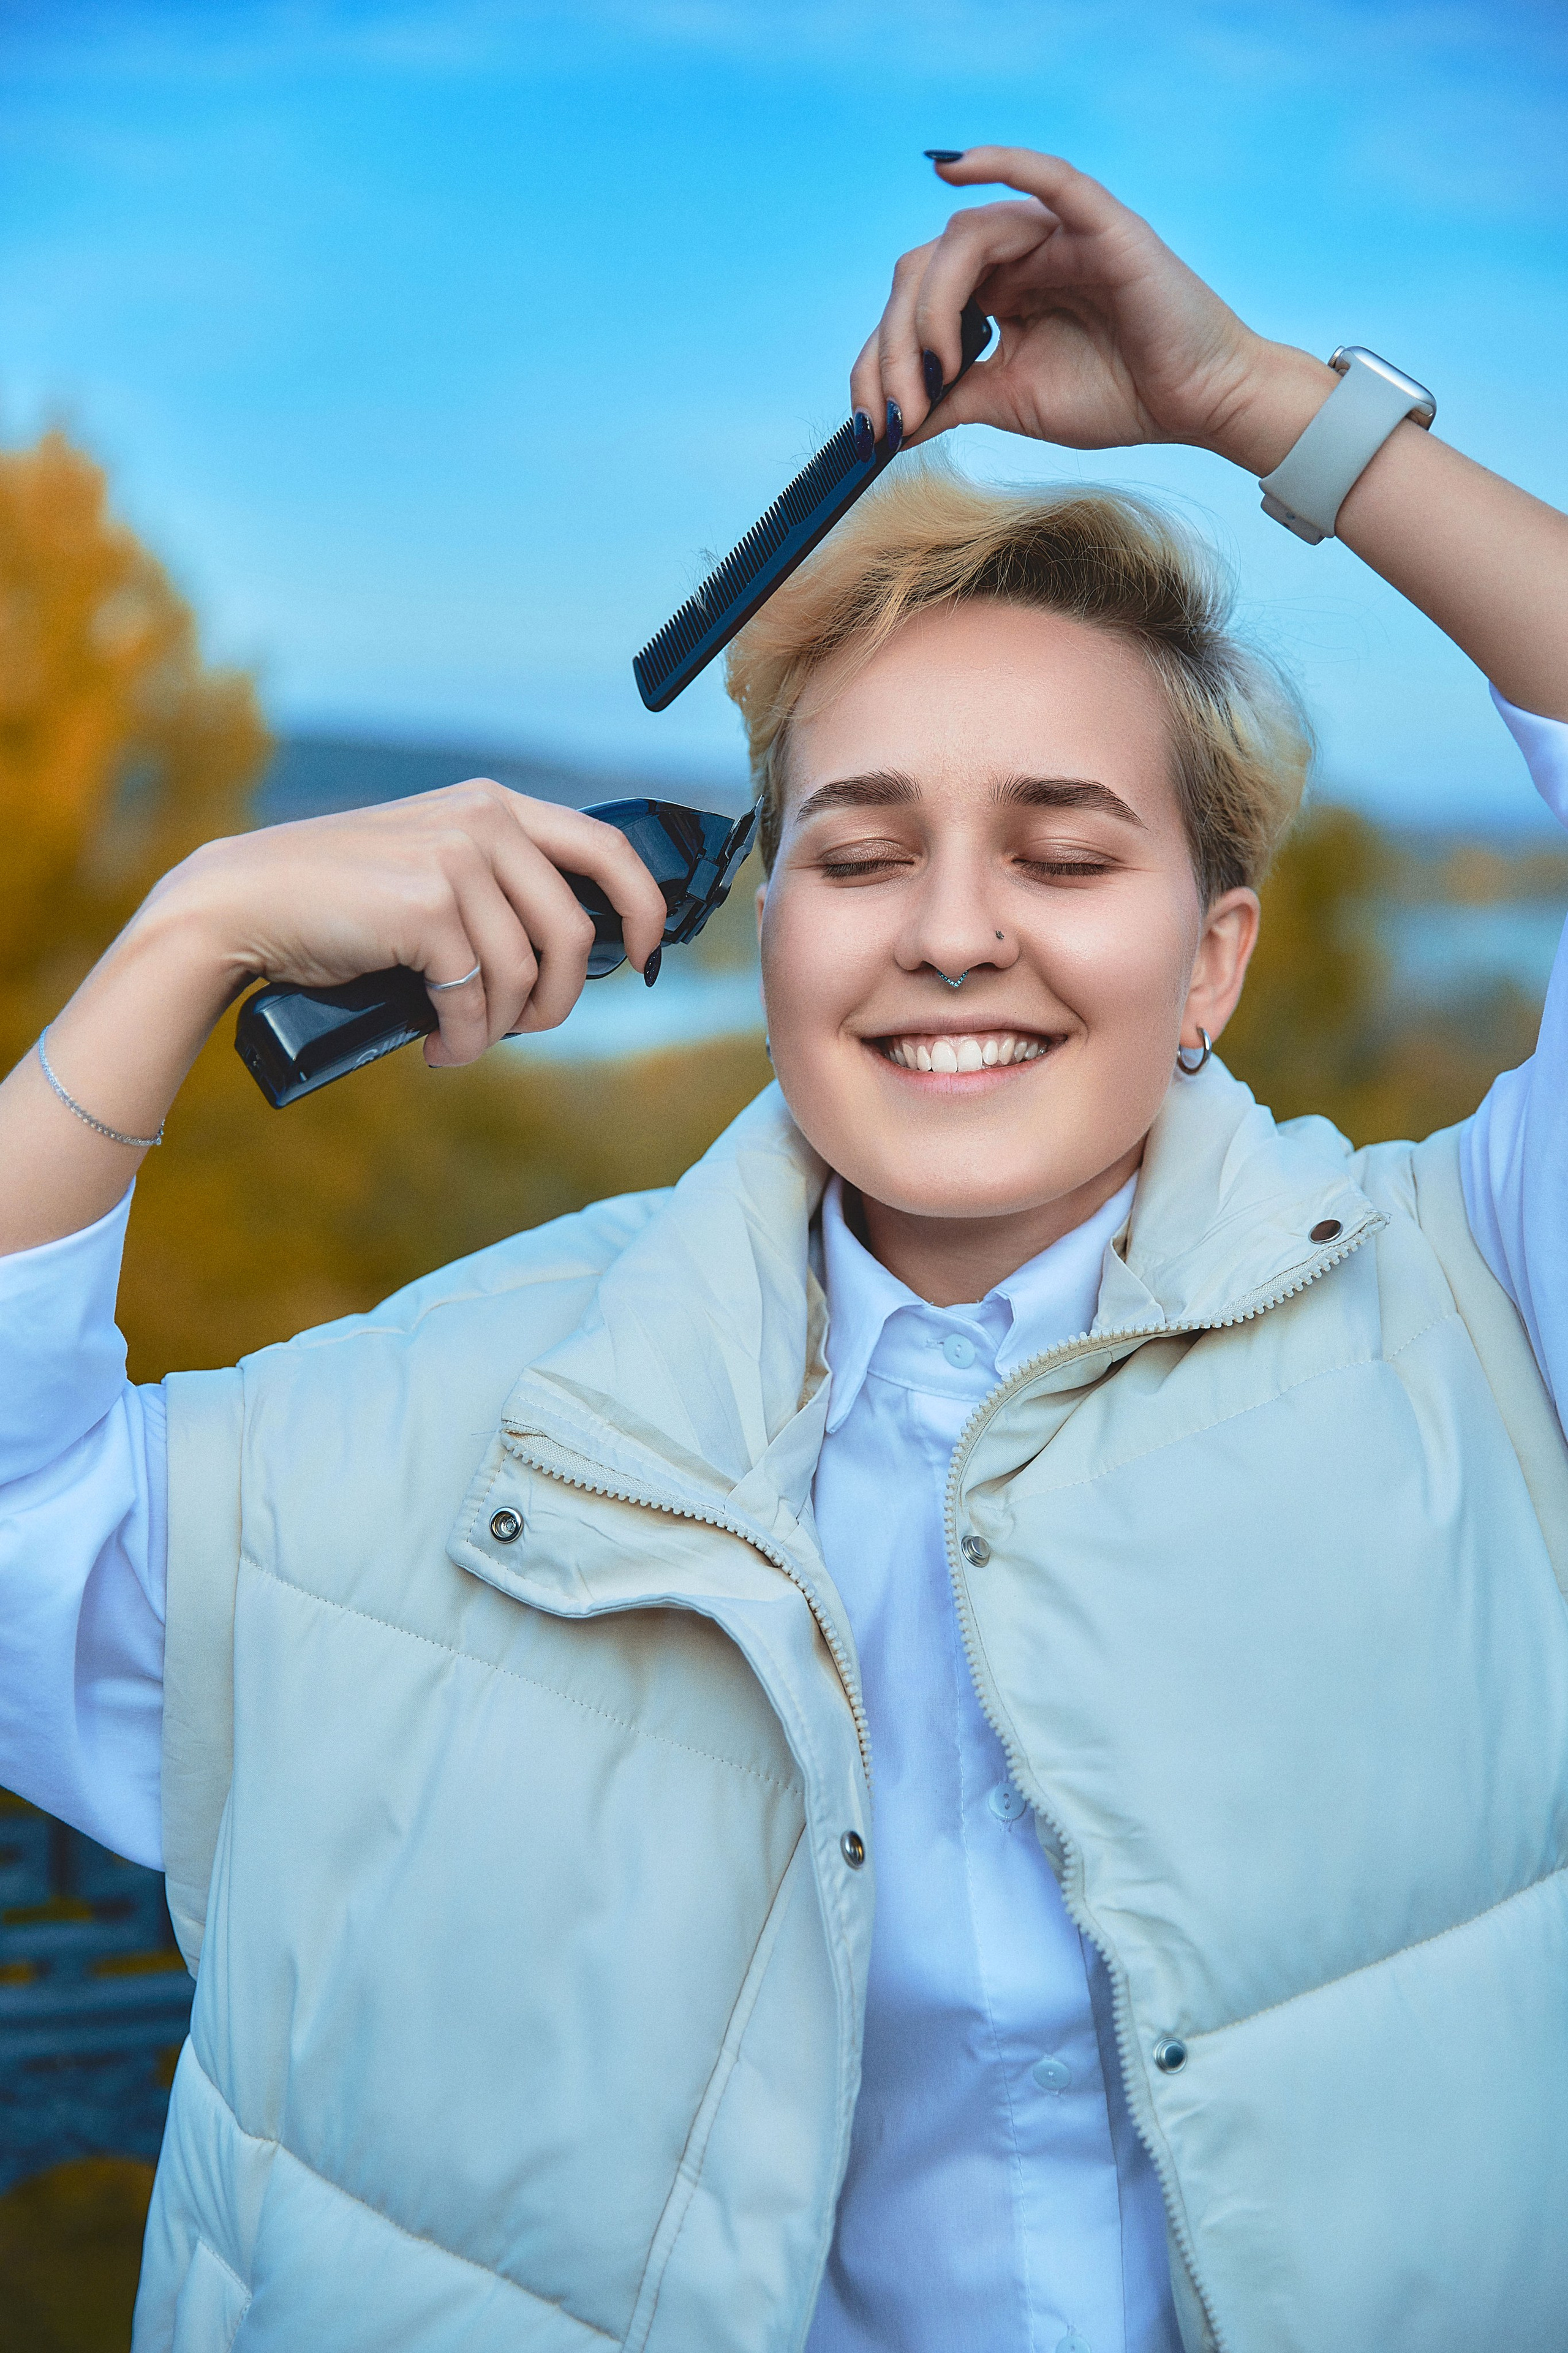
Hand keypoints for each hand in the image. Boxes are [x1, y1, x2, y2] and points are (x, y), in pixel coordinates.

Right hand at [147, 780, 671, 1066]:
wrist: (246, 902)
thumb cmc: (341, 902)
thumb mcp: (432, 869)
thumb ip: (497, 888)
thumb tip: (573, 960)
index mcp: (493, 806)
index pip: (607, 847)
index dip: (642, 907)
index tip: (645, 956)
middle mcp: (483, 821)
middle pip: (574, 932)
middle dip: (559, 1000)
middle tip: (524, 1028)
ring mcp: (455, 859)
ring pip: (525, 974)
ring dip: (502, 1029)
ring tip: (463, 1042)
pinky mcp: (426, 907)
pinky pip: (477, 999)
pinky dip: (465, 1039)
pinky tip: (438, 1047)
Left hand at [851, 147, 1330, 472]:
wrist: (1196, 405)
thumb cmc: (1118, 396)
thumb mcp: (1012, 402)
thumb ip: (953, 399)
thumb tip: (888, 425)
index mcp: (998, 293)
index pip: (915, 302)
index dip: (883, 358)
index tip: (875, 423)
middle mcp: (1018, 255)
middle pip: (924, 271)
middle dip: (896, 343)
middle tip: (898, 408)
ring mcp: (1056, 234)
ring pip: (963, 239)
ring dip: (929, 306)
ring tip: (932, 367)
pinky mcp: (1098, 225)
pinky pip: (1046, 177)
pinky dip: (998, 160)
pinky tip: (951, 167)